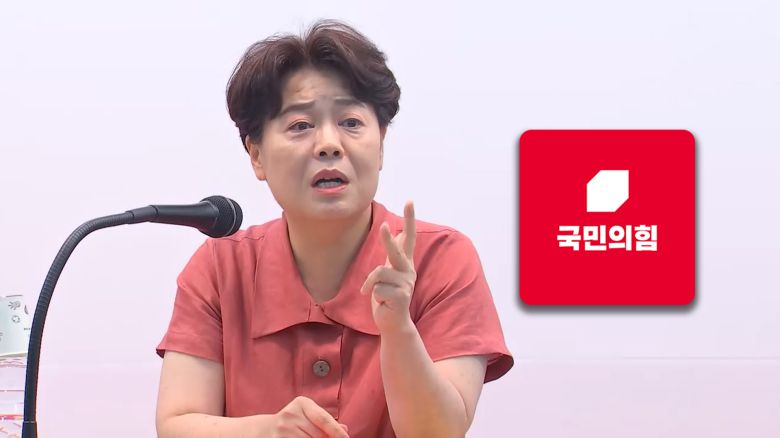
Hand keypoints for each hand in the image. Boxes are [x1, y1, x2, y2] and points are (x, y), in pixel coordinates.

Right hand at [271, 396, 348, 437]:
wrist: (266, 430)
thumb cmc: (294, 422)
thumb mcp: (309, 415)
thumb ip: (326, 421)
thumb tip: (344, 430)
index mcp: (301, 403)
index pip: (323, 419)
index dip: (336, 431)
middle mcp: (290, 415)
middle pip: (318, 434)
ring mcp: (283, 430)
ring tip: (310, 437)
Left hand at [360, 201, 416, 333]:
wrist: (392, 323)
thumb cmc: (387, 296)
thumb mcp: (389, 273)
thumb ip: (394, 255)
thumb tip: (398, 233)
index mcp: (405, 263)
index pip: (409, 237)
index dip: (410, 219)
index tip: (410, 201)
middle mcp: (408, 271)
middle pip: (396, 251)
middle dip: (388, 240)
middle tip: (384, 225)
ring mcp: (406, 284)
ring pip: (379, 273)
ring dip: (370, 283)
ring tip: (371, 293)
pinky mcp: (401, 297)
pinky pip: (377, 288)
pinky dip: (371, 294)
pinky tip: (380, 302)